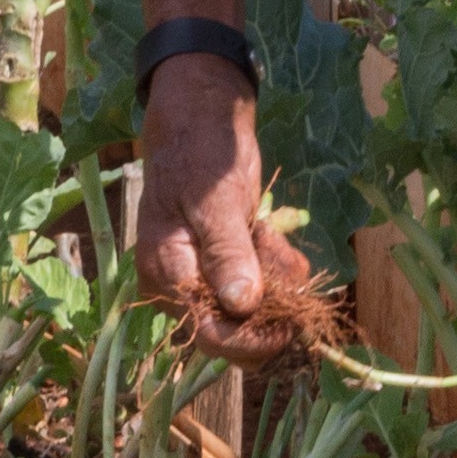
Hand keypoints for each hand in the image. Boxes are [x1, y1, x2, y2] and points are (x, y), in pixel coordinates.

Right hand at [130, 51, 321, 362]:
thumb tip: (240, 304)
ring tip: (269, 235)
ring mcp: (202, 276)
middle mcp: (180, 286)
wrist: (199, 117)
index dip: (251, 340)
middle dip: (270, 307)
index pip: (209, 333)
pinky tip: (269, 235)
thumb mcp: (216, 200)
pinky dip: (276, 267)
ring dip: (276, 280)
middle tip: (285, 263)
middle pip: (233, 332)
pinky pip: (258, 286)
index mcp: (166, 275)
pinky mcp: (224, 263)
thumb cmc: (200, 153)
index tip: (290, 326)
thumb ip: (227, 252)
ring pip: (252, 311)